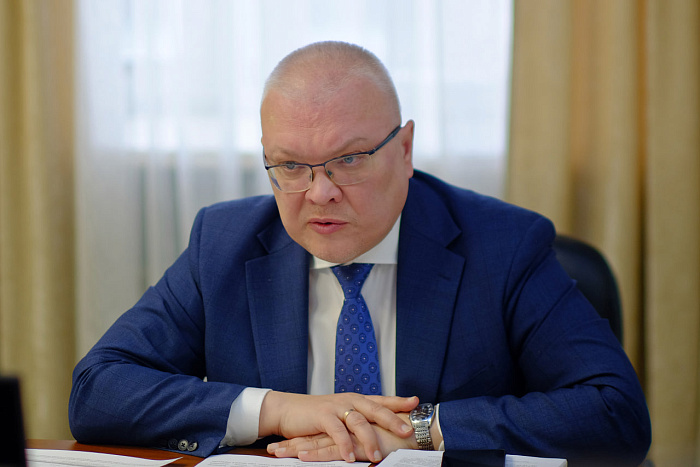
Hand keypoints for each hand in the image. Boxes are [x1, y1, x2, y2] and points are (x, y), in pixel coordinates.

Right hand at [259, 392, 417, 462]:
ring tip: (377, 455)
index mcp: (356, 400)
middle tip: (408, 430)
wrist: (289, 410)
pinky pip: (337, 432)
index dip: (398, 401)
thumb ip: (358, 420)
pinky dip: (344, 445)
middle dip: (392, 419)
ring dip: (368, 439)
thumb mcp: (341, 416)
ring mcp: (336, 407)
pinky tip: (350, 457)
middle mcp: (349, 400)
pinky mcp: (322, 416)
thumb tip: (378, 431)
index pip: (381, 400)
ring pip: (358, 421)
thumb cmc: (317, 416)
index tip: (416, 403)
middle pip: (375, 408)